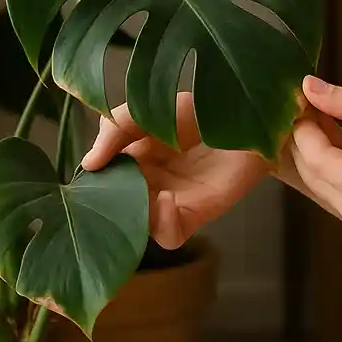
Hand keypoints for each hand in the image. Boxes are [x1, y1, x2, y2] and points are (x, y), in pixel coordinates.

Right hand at [81, 92, 270, 248]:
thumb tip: (88, 164)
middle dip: (109, 199)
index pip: (102, 176)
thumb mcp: (152, 108)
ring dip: (133, 211)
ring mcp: (172, 199)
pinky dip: (161, 223)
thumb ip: (117, 128)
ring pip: (136, 222)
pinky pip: (169, 233)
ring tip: (143, 188)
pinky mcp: (196, 212)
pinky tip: (166, 199)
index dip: (93, 178)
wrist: (252, 115)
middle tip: (110, 186)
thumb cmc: (206, 109)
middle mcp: (149, 181)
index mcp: (135, 155)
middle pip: (116, 204)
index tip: (91, 170)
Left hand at [291, 75, 341, 238]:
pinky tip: (332, 132)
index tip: (298, 94)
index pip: (316, 159)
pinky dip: (330, 162)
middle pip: (312, 174)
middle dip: (304, 136)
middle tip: (305, 99)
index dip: (302, 126)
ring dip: (315, 148)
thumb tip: (308, 85)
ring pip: (319, 182)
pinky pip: (335, 189)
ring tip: (319, 111)